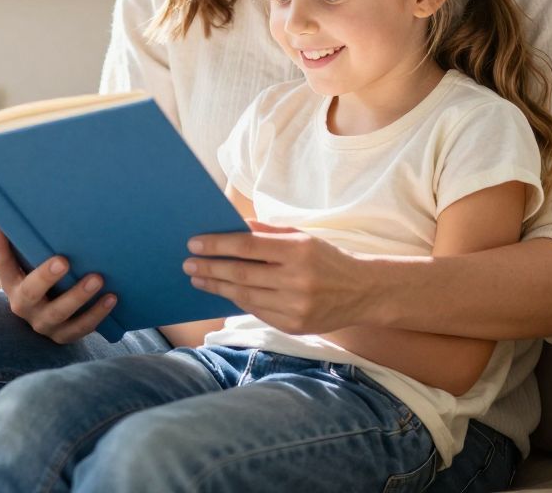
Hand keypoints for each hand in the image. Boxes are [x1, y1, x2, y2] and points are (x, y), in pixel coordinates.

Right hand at [0, 224, 117, 343]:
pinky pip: (80, 327)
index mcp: (11, 283)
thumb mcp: (30, 265)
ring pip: (59, 313)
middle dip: (46, 277)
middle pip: (30, 293)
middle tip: (64, 260)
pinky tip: (111, 298)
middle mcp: (23, 306)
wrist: (49, 320)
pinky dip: (97, 314)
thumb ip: (29, 244)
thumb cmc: (42, 280)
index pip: (1, 263)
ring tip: (98, 278)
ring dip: (79, 296)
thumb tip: (28, 208)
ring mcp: (44, 323)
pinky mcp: (63, 336)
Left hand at [183, 221, 371, 334]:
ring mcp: (296, 306)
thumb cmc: (326, 258)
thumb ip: (267, 232)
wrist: (364, 291)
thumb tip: (232, 226)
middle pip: (242, 274)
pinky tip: (223, 292)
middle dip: (210, 268)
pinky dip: (237, 301)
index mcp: (298, 251)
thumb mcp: (302, 237)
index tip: (194, 243)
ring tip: (198, 278)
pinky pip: (258, 312)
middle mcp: (297, 280)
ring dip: (217, 287)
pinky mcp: (295, 326)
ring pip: (246, 296)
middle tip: (188, 263)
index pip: (247, 247)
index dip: (217, 245)